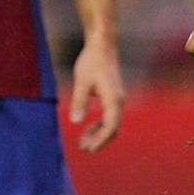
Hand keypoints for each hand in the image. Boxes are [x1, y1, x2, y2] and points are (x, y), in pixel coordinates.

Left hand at [70, 33, 123, 151]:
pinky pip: (109, 116)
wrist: (102, 45)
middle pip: (113, 128)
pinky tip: (87, 128)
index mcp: (113, 99)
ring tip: (82, 141)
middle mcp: (118, 101)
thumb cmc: (92, 61)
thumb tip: (75, 121)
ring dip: (98, 133)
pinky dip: (99, 124)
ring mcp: (116, 99)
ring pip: (111, 123)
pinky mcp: (112, 96)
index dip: (101, 139)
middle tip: (83, 148)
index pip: (111, 125)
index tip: (89, 149)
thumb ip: (78, 102)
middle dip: (99, 139)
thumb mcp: (82, 82)